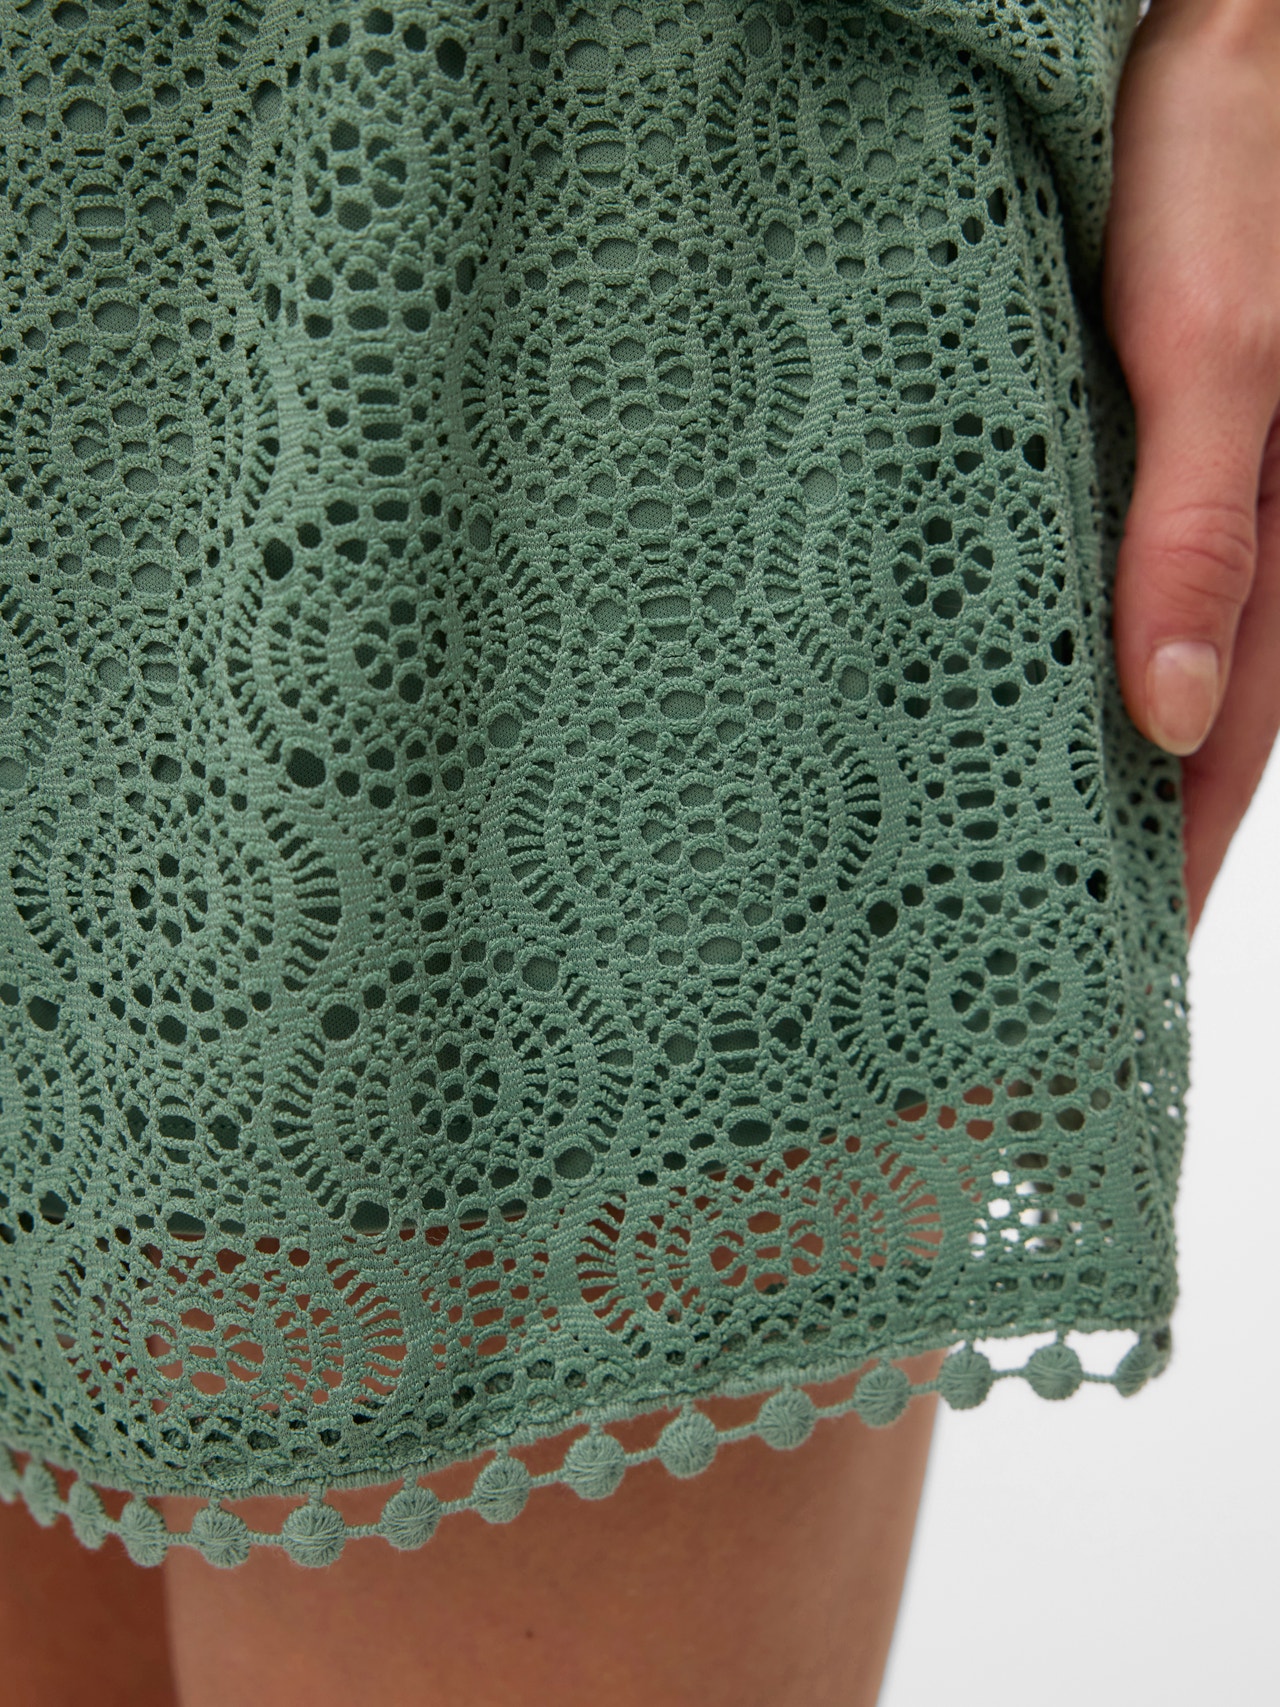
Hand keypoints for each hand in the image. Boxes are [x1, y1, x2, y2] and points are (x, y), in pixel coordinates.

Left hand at [1102, 0, 1279, 935]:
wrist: (1205, 30)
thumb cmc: (1229, 161)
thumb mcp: (1217, 349)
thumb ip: (1194, 526)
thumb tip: (1171, 711)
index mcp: (1276, 525)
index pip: (1231, 740)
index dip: (1178, 852)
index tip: (1119, 959)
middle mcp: (1231, 521)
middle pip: (1185, 716)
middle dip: (1128, 830)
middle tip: (1051, 942)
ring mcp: (1171, 483)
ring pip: (1131, 652)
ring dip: (1083, 754)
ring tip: (1014, 858)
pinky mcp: (1113, 434)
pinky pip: (1089, 569)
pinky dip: (1053, 650)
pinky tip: (999, 694)